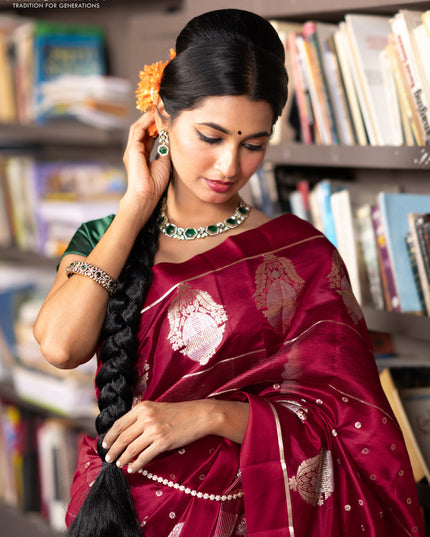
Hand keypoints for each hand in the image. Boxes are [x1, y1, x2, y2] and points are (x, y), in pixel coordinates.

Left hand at [102, 400, 218, 472]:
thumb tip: (126, 432)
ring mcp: (154, 430)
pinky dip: (136, 465)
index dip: (110, 436)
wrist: (198, 415)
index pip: (119, 423)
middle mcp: (146, 418)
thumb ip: (141, 416)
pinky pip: (144, 457)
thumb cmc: (178, 413)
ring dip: (123, 459)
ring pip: (131, 449)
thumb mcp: (156, 408)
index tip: (105, 444)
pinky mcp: (162, 442)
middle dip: (113, 450)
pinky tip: (133, 468)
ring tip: (119, 464)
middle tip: (109, 458)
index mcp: (142, 407)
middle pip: (122, 437)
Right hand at [122, 110, 170, 205]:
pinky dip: (146, 122)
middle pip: (142, 128)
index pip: (149, 135)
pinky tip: (155, 116)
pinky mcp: (132, 149)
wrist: (146, 195)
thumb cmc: (155, 184)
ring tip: (158, 107)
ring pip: (139, 127)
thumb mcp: (165, 162)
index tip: (165, 116)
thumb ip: (166, 149)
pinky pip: (138, 131)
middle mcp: (135, 150)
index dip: (156, 124)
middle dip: (151, 117)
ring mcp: (132, 149)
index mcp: (142, 154)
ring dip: (148, 116)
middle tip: (162, 107)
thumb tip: (171, 136)